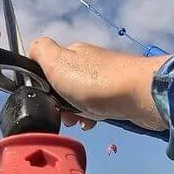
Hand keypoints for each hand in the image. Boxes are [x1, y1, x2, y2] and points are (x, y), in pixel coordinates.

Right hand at [27, 38, 167, 130]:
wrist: (140, 95)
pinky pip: (100, 106)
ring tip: (82, 122)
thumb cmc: (94, 81)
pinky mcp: (121, 94)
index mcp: (73, 53)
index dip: (44, 85)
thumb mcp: (57, 61)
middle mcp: (89, 62)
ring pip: (82, 98)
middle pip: (65, 85)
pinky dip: (95, 115)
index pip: (49, 67)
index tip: (46, 100)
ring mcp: (106, 78)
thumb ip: (39, 51)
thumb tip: (32, 50)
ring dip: (77, 112)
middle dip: (61, 103)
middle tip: (66, 116)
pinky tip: (96, 122)